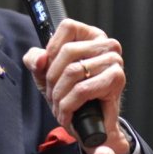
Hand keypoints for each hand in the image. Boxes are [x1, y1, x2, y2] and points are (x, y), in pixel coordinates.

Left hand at [22, 19, 130, 153]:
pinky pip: (82, 89)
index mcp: (92, 36)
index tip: (49, 70)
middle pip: (68, 50)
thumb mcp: (45, 75)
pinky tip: (68, 115)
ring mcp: (115, 60)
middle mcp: (107, 44)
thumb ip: (35, 60)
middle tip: (53, 95)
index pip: (68, 26)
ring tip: (60, 107)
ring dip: (59, 95)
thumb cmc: (71, 96)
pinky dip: (69, 105)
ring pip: (73, 71)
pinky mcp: (117, 78)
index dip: (52, 49)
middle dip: (53, 78)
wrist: (91, 127)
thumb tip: (40, 58)